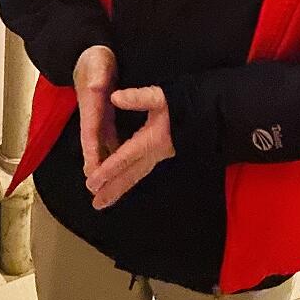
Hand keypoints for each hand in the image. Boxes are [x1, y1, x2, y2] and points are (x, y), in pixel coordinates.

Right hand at [74, 46, 120, 177]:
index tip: (92, 170)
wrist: (87, 53)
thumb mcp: (97, 63)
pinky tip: (118, 167)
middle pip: (93, 145)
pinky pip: (108, 139)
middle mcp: (92, 115)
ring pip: (100, 145)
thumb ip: (96, 77)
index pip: (90, 132)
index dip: (92, 152)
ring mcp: (98, 117)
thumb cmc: (94, 58)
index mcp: (91, 104)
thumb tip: (95, 89)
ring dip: (102, 165)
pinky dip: (111, 154)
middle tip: (95, 190)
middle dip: (94, 167)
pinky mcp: (104, 116)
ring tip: (105, 188)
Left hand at [86, 86, 175, 209]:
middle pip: (130, 174)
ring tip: (102, 203)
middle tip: (95, 203)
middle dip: (112, 188)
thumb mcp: (160, 95)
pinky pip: (140, 172)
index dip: (108, 170)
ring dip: (119, 190)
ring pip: (135, 176)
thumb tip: (115, 97)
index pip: (126, 158)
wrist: (207, 112)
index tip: (92, 182)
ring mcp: (159, 156)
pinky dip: (128, 181)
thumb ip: (139, 97)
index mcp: (152, 139)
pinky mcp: (160, 154)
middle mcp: (155, 153)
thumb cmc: (182, 102)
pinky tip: (119, 187)